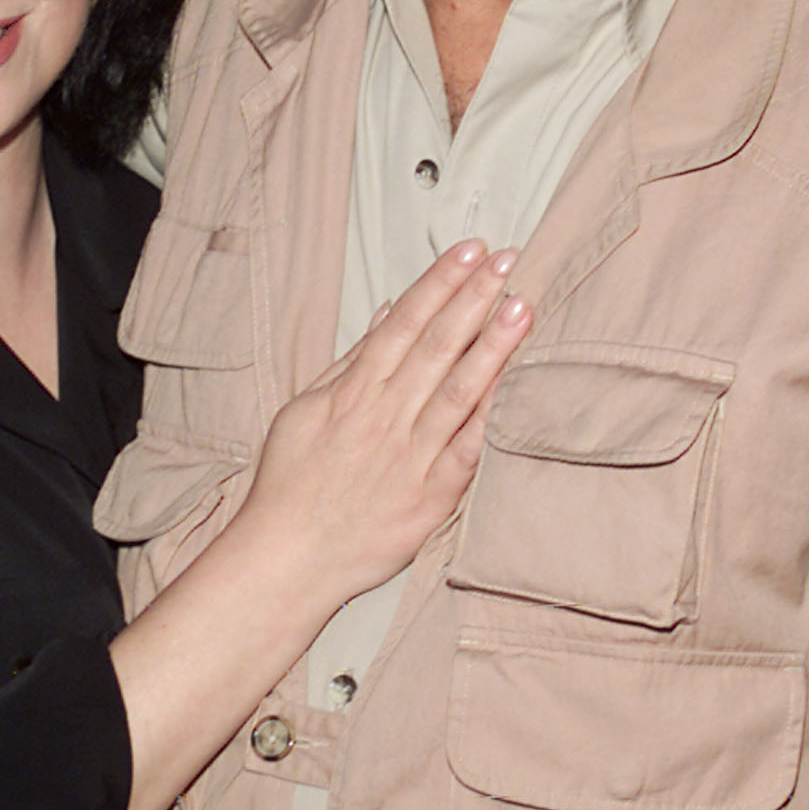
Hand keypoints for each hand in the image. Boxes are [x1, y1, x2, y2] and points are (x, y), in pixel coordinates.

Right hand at [243, 239, 529, 607]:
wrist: (287, 558)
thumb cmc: (290, 486)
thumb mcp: (304, 411)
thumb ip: (350, 361)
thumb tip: (388, 315)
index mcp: (353, 392)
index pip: (405, 323)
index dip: (440, 282)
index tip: (470, 252)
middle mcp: (384, 417)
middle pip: (436, 345)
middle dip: (473, 297)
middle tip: (507, 260)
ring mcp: (410, 457)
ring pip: (458, 390)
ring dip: (492, 346)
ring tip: (521, 306)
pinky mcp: (431, 497)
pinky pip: (468, 450)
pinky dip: (491, 416)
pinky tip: (516, 385)